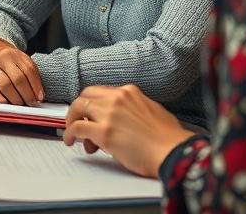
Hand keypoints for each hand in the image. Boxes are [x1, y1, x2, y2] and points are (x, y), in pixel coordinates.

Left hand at [62, 85, 194, 177]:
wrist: (175, 153)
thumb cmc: (169, 139)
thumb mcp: (153, 111)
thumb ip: (134, 108)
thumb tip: (122, 118)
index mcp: (130, 92)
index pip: (101, 91)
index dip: (93, 104)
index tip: (90, 114)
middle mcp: (118, 98)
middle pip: (86, 96)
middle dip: (79, 109)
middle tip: (77, 122)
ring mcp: (109, 113)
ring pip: (78, 108)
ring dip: (72, 121)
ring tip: (74, 136)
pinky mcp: (104, 132)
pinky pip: (77, 128)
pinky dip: (69, 134)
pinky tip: (71, 141)